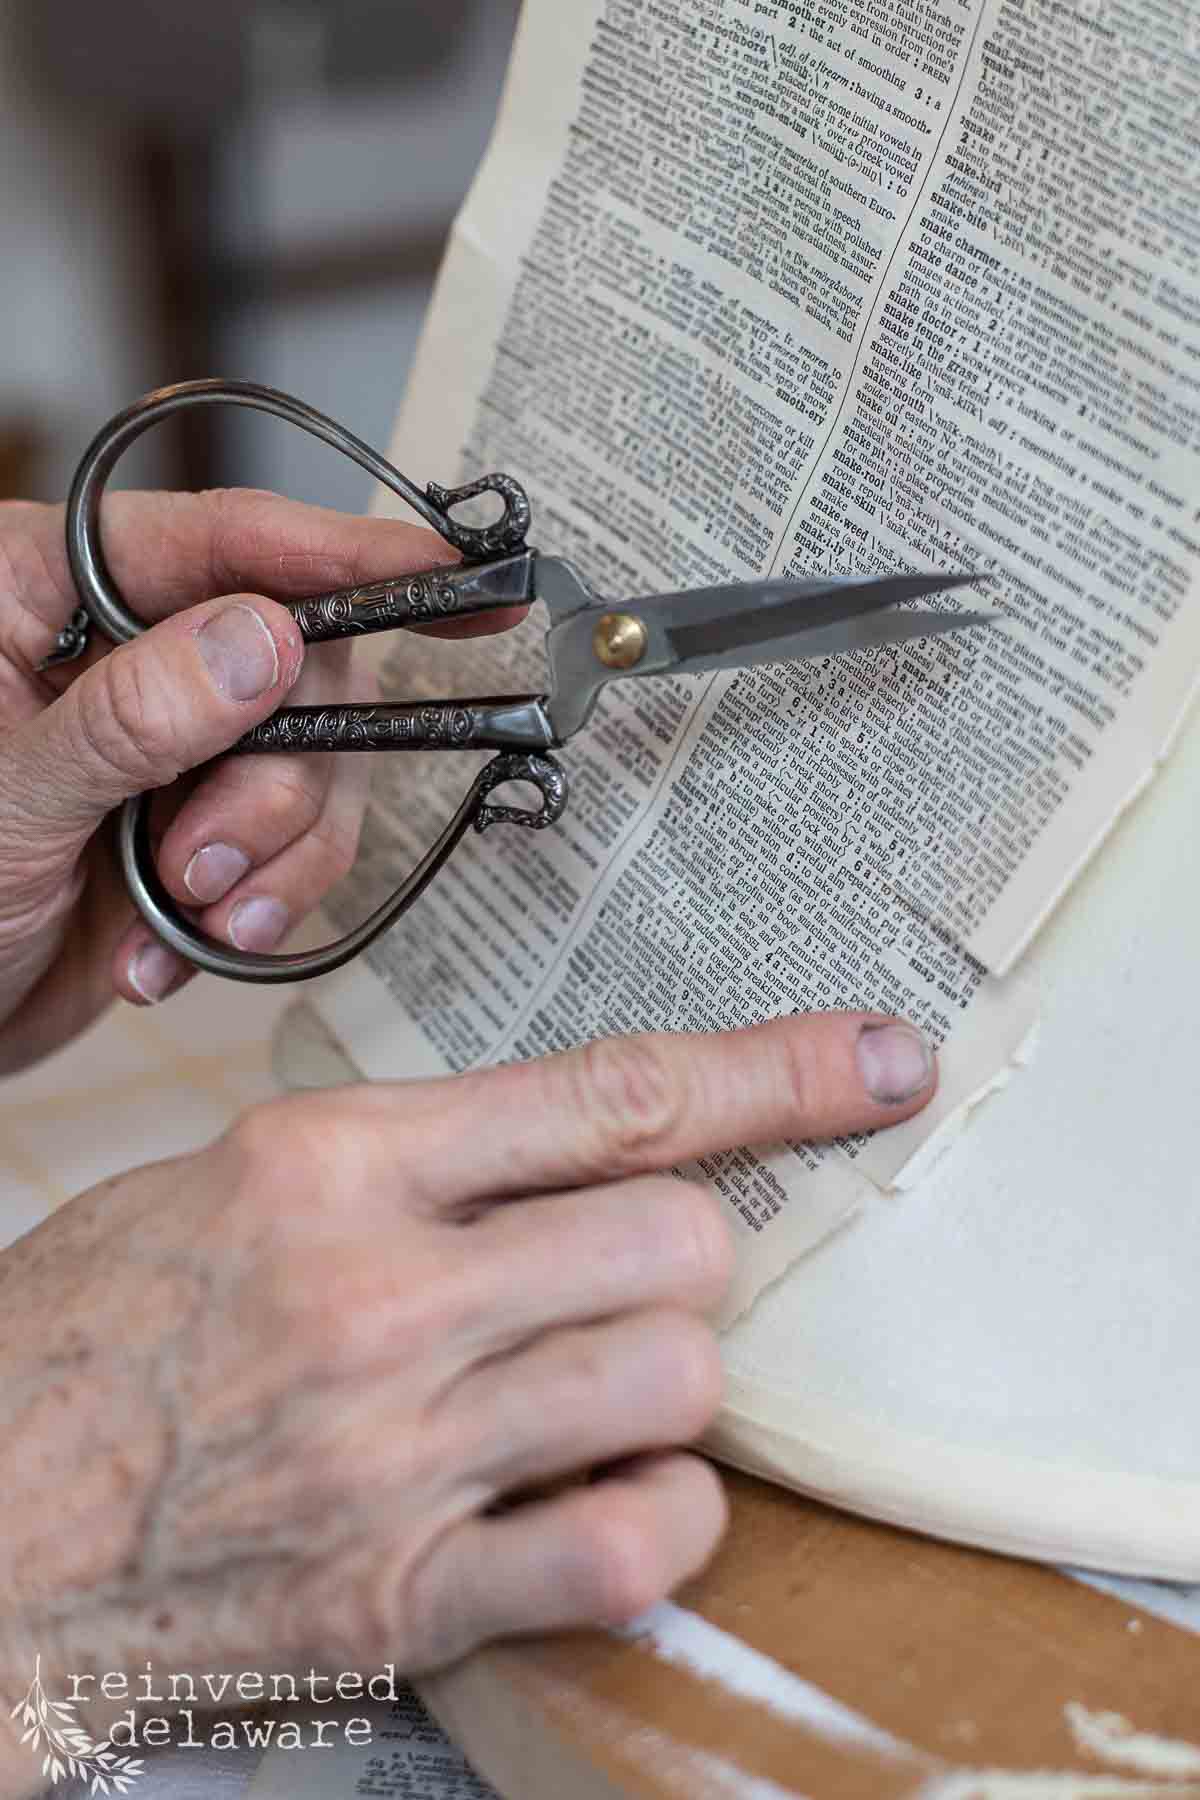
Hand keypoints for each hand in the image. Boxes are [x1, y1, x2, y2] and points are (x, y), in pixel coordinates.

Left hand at [0, 490, 522, 1074]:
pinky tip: (170, 948)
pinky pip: (299, 851)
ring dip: (266, 858)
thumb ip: (132, 716)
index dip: (341, 552)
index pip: (219, 539)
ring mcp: (179, 744)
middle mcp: (130, 651)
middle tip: (203, 858)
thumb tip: (264, 641)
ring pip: (318, 766)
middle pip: (299, 667)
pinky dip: (257, 909)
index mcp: (49, 588)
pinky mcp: (210, 829)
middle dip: (274, 782)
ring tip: (178, 913)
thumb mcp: (9, 798)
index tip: (446, 569)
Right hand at [0, 1014, 932, 1790]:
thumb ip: (401, 1162)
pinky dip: (656, 1516)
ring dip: (665, 1378)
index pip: (609, 1094)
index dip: (774, 1071)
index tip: (874, 1061)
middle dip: (684, 1250)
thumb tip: (568, 1146)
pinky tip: (602, 1493)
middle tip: (632, 1271)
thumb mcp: (219, 1183)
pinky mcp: (402, 1597)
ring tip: (591, 1383)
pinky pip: (628, 1545)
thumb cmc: (79, 1344)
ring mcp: (398, 1455)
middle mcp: (381, 1299)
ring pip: (673, 1379)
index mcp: (331, 1167)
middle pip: (677, 1240)